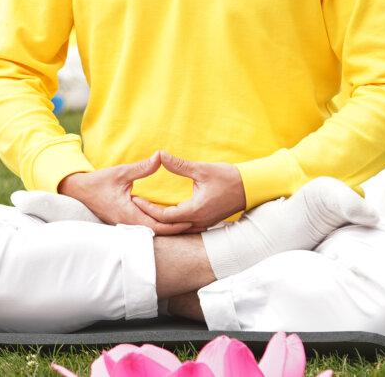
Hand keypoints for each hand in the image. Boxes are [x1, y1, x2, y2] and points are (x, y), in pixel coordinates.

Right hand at [58, 154, 191, 235]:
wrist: (79, 191)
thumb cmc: (99, 182)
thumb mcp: (122, 172)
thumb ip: (142, 168)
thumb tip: (160, 157)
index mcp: (129, 214)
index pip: (157, 226)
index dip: (175, 224)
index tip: (191, 220)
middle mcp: (128, 224)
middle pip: (157, 232)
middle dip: (176, 229)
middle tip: (195, 224)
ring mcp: (125, 225)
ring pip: (151, 232)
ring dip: (167, 228)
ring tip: (186, 223)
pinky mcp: (124, 222)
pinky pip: (144, 228)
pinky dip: (158, 226)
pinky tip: (168, 220)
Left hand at [131, 151, 246, 232]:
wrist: (250, 188)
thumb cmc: (228, 178)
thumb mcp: (202, 169)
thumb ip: (179, 165)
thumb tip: (160, 155)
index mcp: (195, 211)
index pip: (164, 216)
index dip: (148, 208)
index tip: (135, 199)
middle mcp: (198, 222)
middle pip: (168, 226)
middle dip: (150, 217)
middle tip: (135, 206)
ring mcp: (203, 224)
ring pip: (176, 229)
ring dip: (161, 221)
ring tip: (146, 209)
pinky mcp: (206, 222)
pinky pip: (184, 227)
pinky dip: (172, 222)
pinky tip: (164, 212)